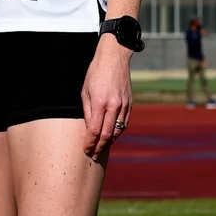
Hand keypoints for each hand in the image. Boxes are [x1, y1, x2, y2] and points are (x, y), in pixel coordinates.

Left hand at [81, 33, 133, 161]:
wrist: (114, 60)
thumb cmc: (95, 74)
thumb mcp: (85, 91)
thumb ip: (87, 111)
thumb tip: (89, 128)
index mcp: (100, 102)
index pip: (94, 129)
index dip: (90, 142)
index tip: (86, 150)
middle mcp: (114, 106)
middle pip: (107, 134)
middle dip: (99, 147)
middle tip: (93, 155)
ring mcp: (124, 106)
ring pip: (118, 131)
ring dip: (109, 142)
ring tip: (101, 148)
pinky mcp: (130, 104)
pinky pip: (125, 123)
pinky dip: (118, 132)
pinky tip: (111, 136)